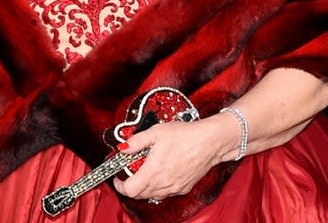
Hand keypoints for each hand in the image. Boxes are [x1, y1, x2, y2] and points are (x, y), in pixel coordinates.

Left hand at [111, 114, 235, 202]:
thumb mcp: (155, 132)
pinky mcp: (183, 188)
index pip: (130, 190)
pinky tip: (160, 173)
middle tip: (130, 172)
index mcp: (154, 171)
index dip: (120, 185)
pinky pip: (165, 193)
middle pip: (139, 195)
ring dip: (144, 187)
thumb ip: (136, 141)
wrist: (210, 142)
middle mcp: (164, 183)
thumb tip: (122, 148)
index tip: (118, 178)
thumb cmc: (185, 135)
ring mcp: (174, 188)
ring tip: (145, 170)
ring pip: (152, 195)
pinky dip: (158, 187)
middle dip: (131, 185)